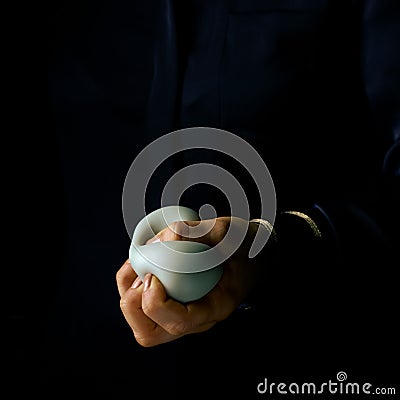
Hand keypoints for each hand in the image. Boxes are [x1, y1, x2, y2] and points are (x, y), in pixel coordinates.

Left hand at [116, 217, 262, 346]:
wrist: (250, 255)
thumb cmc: (242, 246)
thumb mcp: (229, 233)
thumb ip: (201, 232)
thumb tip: (169, 234)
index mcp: (216, 306)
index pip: (179, 322)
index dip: (156, 303)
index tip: (153, 276)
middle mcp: (197, 319)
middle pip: (150, 334)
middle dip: (134, 307)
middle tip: (143, 275)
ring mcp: (184, 313)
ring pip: (142, 326)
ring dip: (128, 296)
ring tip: (137, 266)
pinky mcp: (175, 305)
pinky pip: (142, 311)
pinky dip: (130, 289)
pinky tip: (136, 264)